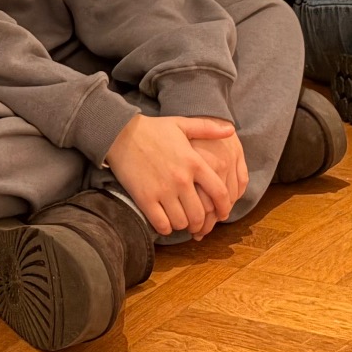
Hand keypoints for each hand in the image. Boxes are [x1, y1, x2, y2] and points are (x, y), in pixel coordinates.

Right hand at [104, 115, 236, 239]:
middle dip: (202, 223)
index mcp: (194, 162)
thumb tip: (231, 129)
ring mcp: (163, 190)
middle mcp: (181, 179)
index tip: (222, 214)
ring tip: (181, 222)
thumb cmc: (153, 129)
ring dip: (184, 225)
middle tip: (199, 224)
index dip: (224, 208)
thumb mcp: (182, 124)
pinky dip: (166, 228)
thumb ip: (208, 128)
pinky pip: (162, 224)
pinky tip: (165, 222)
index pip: (219, 192)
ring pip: (182, 222)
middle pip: (200, 213)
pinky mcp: (145, 198)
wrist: (120, 133)